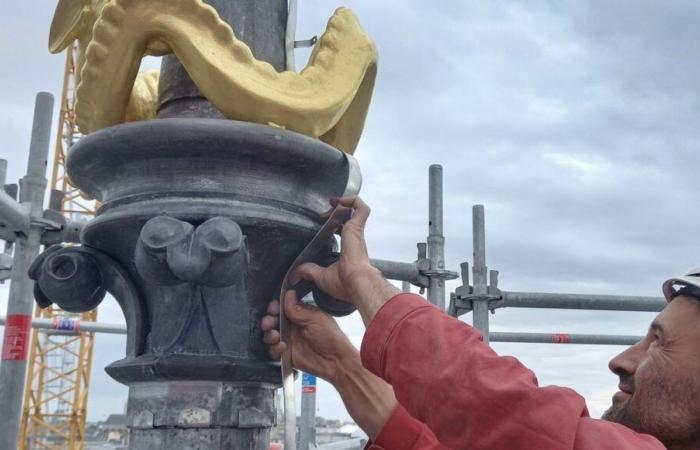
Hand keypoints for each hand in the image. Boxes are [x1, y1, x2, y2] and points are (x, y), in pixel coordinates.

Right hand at [262, 292, 397, 439]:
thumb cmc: (331, 338)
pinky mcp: (287, 355)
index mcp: (301, 315)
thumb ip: (298, 309)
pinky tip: (282, 347)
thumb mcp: (315, 319)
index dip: (275, 307)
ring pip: (270, 335)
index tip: (273, 308)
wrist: (336, 361)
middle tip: (270, 322)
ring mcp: (289, 341)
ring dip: (269, 334)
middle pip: (273, 321)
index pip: (282, 308)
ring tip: (275, 335)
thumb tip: (288, 293)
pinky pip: (273, 351)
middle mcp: (293, 327)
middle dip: (268, 320)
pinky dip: (274, 348)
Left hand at [292, 196, 380, 303]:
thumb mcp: (321, 276)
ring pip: (357, 210)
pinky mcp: (357, 227)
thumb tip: (295, 275)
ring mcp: (357, 232)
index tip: (323, 222)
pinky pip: (361, 207)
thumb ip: (309, 271)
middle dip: (336, 212)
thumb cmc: (344, 283)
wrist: (356, 283)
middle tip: (323, 214)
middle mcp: (355, 239)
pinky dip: (352, 200)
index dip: (336, 224)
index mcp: (350, 250)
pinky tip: (339, 201)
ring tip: (332, 202)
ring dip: (344, 203)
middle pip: (349, 218)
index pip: (346, 231)